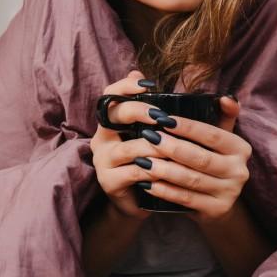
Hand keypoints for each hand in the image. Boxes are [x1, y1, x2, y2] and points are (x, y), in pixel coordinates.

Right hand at [89, 70, 160, 220]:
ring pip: (128, 147)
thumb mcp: (152, 135)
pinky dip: (154, 170)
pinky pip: (133, 172)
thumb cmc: (150, 163)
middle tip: (163, 116)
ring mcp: (102, 161)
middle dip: (140, 111)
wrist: (140, 203)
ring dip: (154, 146)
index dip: (125, 86)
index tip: (149, 85)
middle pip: (114, 115)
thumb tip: (140, 73)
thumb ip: (152, 108)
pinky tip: (170, 170)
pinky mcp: (108, 182)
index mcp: (110, 122)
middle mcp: (101, 138)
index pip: (110, 95)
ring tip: (175, 147)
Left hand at [136, 95, 250, 222]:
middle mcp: (239, 171)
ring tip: (142, 160)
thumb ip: (223, 115)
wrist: (218, 204)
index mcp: (241, 149)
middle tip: (148, 137)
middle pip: (201, 158)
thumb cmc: (213, 161)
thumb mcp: (220, 138)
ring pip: (191, 179)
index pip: (212, 134)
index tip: (162, 119)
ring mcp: (230, 193)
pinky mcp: (216, 211)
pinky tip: (147, 183)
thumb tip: (226, 98)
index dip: (187, 126)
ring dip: (164, 170)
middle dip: (171, 147)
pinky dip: (165, 191)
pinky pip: (186, 199)